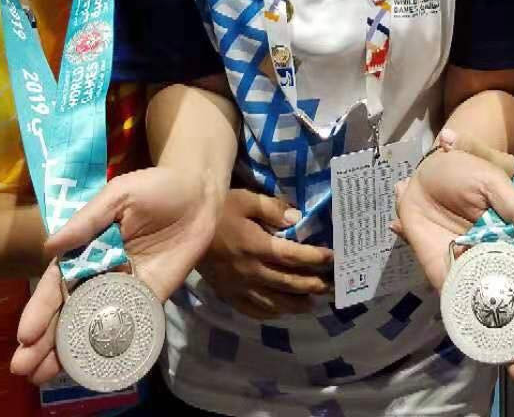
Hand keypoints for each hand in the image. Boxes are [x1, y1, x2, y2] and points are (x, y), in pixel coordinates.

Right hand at [10, 166, 224, 384]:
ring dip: (67, 350)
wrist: (198, 195)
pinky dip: (109, 346)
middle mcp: (99, 274)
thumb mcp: (118, 195)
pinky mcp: (150, 298)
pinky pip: (127, 325)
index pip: (57, 285)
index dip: (40, 310)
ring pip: (91, 324)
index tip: (24, 334)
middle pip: (67, 311)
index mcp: (85, 250)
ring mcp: (124, 289)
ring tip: (40, 376)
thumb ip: (87, 220)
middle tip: (22, 369)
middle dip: (43, 340)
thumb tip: (50, 247)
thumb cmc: (155, 188)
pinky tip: (90, 367)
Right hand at [196, 190, 334, 318]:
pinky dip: (269, 313)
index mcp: (255, 246)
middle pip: (287, 282)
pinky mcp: (227, 293)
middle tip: (330, 286)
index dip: (314, 258)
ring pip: (272, 301)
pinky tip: (280, 312)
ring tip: (312, 304)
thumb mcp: (245, 200)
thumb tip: (297, 219)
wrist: (182, 227)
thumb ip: (272, 209)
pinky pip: (251, 309)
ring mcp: (237, 286)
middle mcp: (249, 270)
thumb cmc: (218, 210)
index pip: (292, 256)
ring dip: (295, 304)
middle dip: (311, 284)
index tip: (332, 258)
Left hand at [393, 138, 513, 385]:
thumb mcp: (493, 183)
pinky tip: (485, 352)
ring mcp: (473, 275)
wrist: (420, 175)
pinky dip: (473, 332)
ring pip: (495, 314)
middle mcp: (499, 263)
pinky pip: (461, 310)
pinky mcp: (446, 281)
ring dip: (509, 342)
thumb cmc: (462, 173)